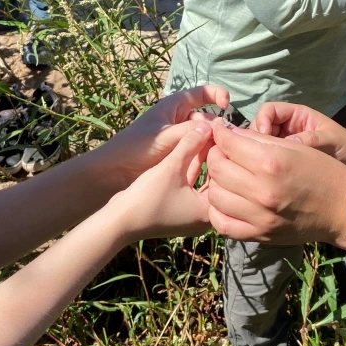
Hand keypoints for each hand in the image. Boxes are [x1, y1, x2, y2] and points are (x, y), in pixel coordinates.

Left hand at [98, 85, 229, 189]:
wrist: (116, 171)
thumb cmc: (136, 147)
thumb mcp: (165, 136)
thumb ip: (190, 131)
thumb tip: (216, 127)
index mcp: (173, 106)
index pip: (201, 93)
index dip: (217, 95)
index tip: (227, 105)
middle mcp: (179, 119)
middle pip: (206, 117)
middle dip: (217, 125)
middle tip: (225, 138)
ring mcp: (180, 137)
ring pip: (204, 135)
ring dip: (213, 141)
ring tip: (221, 151)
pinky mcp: (180, 153)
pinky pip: (199, 149)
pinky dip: (207, 153)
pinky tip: (214, 161)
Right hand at [105, 124, 214, 242]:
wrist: (119, 220)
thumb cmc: (147, 197)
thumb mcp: (171, 166)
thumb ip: (190, 144)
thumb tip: (207, 125)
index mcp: (209, 212)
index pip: (226, 179)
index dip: (223, 153)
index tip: (223, 134)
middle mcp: (205, 218)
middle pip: (217, 181)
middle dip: (215, 157)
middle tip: (217, 133)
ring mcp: (191, 215)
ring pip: (203, 182)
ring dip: (202, 161)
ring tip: (205, 135)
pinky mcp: (179, 211)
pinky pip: (191, 187)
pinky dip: (192, 170)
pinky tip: (193, 148)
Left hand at [205, 119, 345, 247]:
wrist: (345, 210)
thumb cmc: (323, 172)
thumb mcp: (295, 147)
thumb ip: (259, 139)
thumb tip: (228, 132)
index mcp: (272, 163)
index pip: (228, 143)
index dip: (220, 134)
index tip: (221, 133)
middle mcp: (262, 191)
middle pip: (217, 168)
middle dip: (215, 155)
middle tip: (222, 153)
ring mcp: (259, 217)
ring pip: (214, 195)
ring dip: (214, 182)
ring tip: (225, 176)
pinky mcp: (259, 235)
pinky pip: (222, 224)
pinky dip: (217, 210)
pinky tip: (226, 200)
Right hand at [252, 102, 345, 172]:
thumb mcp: (332, 140)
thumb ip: (312, 139)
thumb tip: (289, 143)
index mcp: (296, 115)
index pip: (269, 110)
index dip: (263, 120)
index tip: (265, 136)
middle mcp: (286, 127)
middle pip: (258, 127)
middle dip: (257, 139)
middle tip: (264, 156)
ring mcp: (283, 144)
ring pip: (259, 145)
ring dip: (259, 153)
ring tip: (267, 167)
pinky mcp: (283, 160)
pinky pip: (267, 159)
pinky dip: (265, 165)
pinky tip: (270, 175)